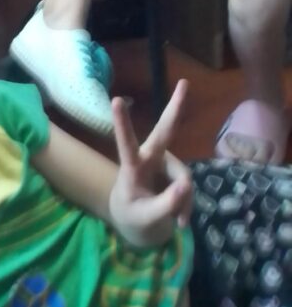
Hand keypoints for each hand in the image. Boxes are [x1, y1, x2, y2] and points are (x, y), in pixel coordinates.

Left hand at [108, 79, 192, 247]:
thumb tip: (187, 185)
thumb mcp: (146, 219)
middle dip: (176, 108)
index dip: (123, 124)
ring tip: (177, 222)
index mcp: (132, 168)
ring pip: (184, 177)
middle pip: (165, 131)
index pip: (126, 145)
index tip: (117, 100)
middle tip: (185, 83)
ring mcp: (164, 163)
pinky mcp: (175, 172)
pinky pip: (188, 188)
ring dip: (184, 201)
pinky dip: (187, 205)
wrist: (137, 223)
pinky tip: (180, 220)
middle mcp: (149, 158)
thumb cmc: (134, 216)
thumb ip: (165, 204)